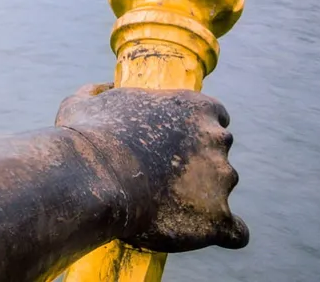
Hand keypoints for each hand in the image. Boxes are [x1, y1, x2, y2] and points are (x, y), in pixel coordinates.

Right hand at [56, 83, 248, 252]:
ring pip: (221, 190)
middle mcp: (217, 138)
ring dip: (200, 196)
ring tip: (162, 206)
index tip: (172, 143)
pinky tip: (199, 232)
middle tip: (161, 176)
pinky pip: (235, 232)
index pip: (214, 115)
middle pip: (218, 152)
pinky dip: (221, 232)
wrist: (92, 178)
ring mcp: (223, 179)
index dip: (193, 130)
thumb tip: (103, 88)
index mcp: (194, 106)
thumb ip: (98, 92)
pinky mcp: (218, 218)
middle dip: (197, 163)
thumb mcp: (84, 103)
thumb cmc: (87, 137)